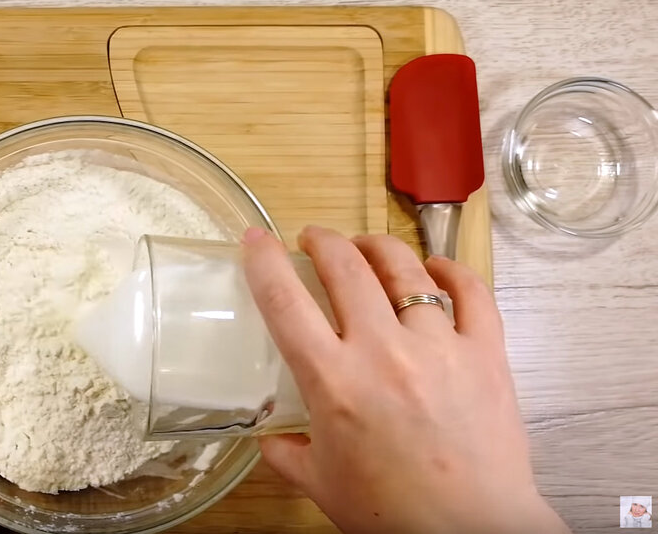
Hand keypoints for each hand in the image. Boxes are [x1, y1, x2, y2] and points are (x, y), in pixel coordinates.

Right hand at [242, 226, 568, 533]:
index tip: (257, 238)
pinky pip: (472, 294)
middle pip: (345, 267)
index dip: (264, 260)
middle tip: (314, 239)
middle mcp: (383, 352)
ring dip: (378, 248)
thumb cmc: (393, 514)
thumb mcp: (322, 483)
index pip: (285, 301)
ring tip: (367, 246)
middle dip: (323, 241)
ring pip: (405, 269)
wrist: (469, 532)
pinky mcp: (485, 354)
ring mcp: (439, 347)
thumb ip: (288, 453)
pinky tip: (436, 267)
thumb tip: (271, 439)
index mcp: (333, 382)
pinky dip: (451, 271)